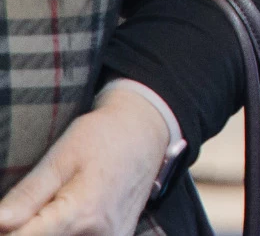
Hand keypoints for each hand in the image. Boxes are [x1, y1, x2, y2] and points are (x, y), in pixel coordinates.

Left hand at [0, 83, 169, 235]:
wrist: (147, 132)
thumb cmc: (103, 137)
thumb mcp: (60, 157)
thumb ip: (27, 196)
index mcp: (82, 213)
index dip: (7, 231)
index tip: (5, 220)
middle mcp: (100, 235)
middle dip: (26, 229)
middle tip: (24, 210)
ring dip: (46, 230)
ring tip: (48, 207)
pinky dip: (65, 232)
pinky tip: (62, 216)